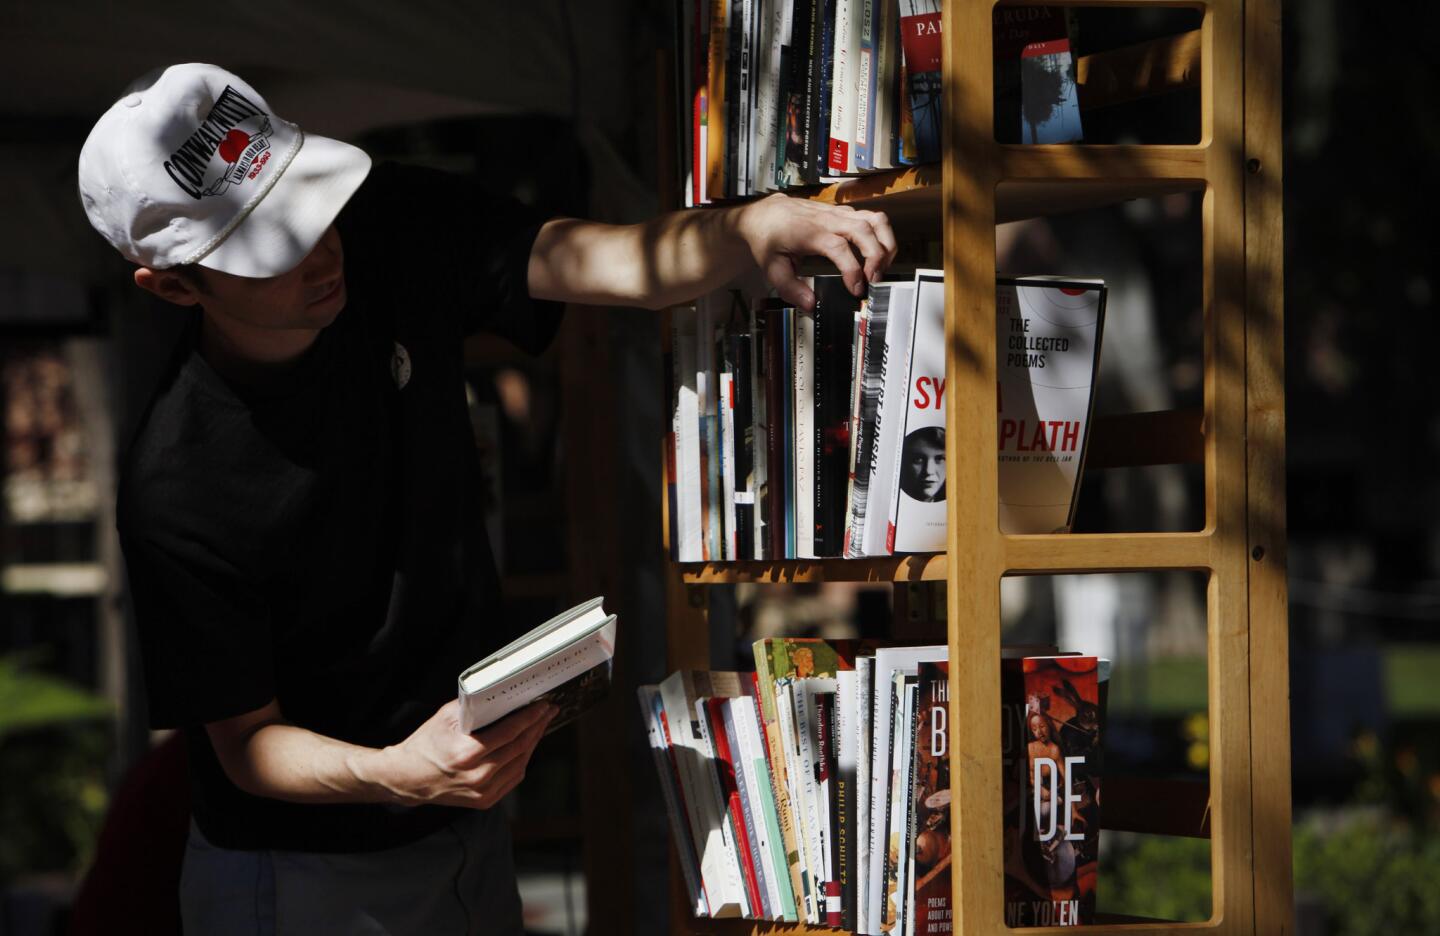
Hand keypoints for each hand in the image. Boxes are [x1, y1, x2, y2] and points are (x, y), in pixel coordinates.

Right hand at [368, 700, 556, 808]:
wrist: (407, 778)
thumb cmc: (425, 744)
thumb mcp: (445, 718)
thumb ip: (475, 708)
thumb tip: (503, 696)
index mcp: (467, 754)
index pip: (510, 732)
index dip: (531, 717)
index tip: (543, 706)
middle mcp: (477, 776)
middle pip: (519, 747)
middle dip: (537, 726)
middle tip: (548, 712)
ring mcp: (482, 792)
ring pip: (520, 763)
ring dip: (533, 742)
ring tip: (540, 726)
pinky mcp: (484, 801)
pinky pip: (513, 778)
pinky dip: (522, 760)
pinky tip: (526, 746)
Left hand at [732, 194, 897, 309]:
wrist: (765, 213)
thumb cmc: (769, 239)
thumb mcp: (772, 268)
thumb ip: (790, 289)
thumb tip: (810, 304)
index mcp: (810, 233)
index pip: (839, 248)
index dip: (852, 270)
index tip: (855, 289)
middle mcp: (828, 220)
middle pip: (864, 230)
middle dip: (876, 257)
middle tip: (873, 280)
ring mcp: (839, 213)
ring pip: (875, 219)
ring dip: (886, 243)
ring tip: (882, 266)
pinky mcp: (844, 212)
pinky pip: (872, 218)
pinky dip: (881, 235)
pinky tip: (876, 254)